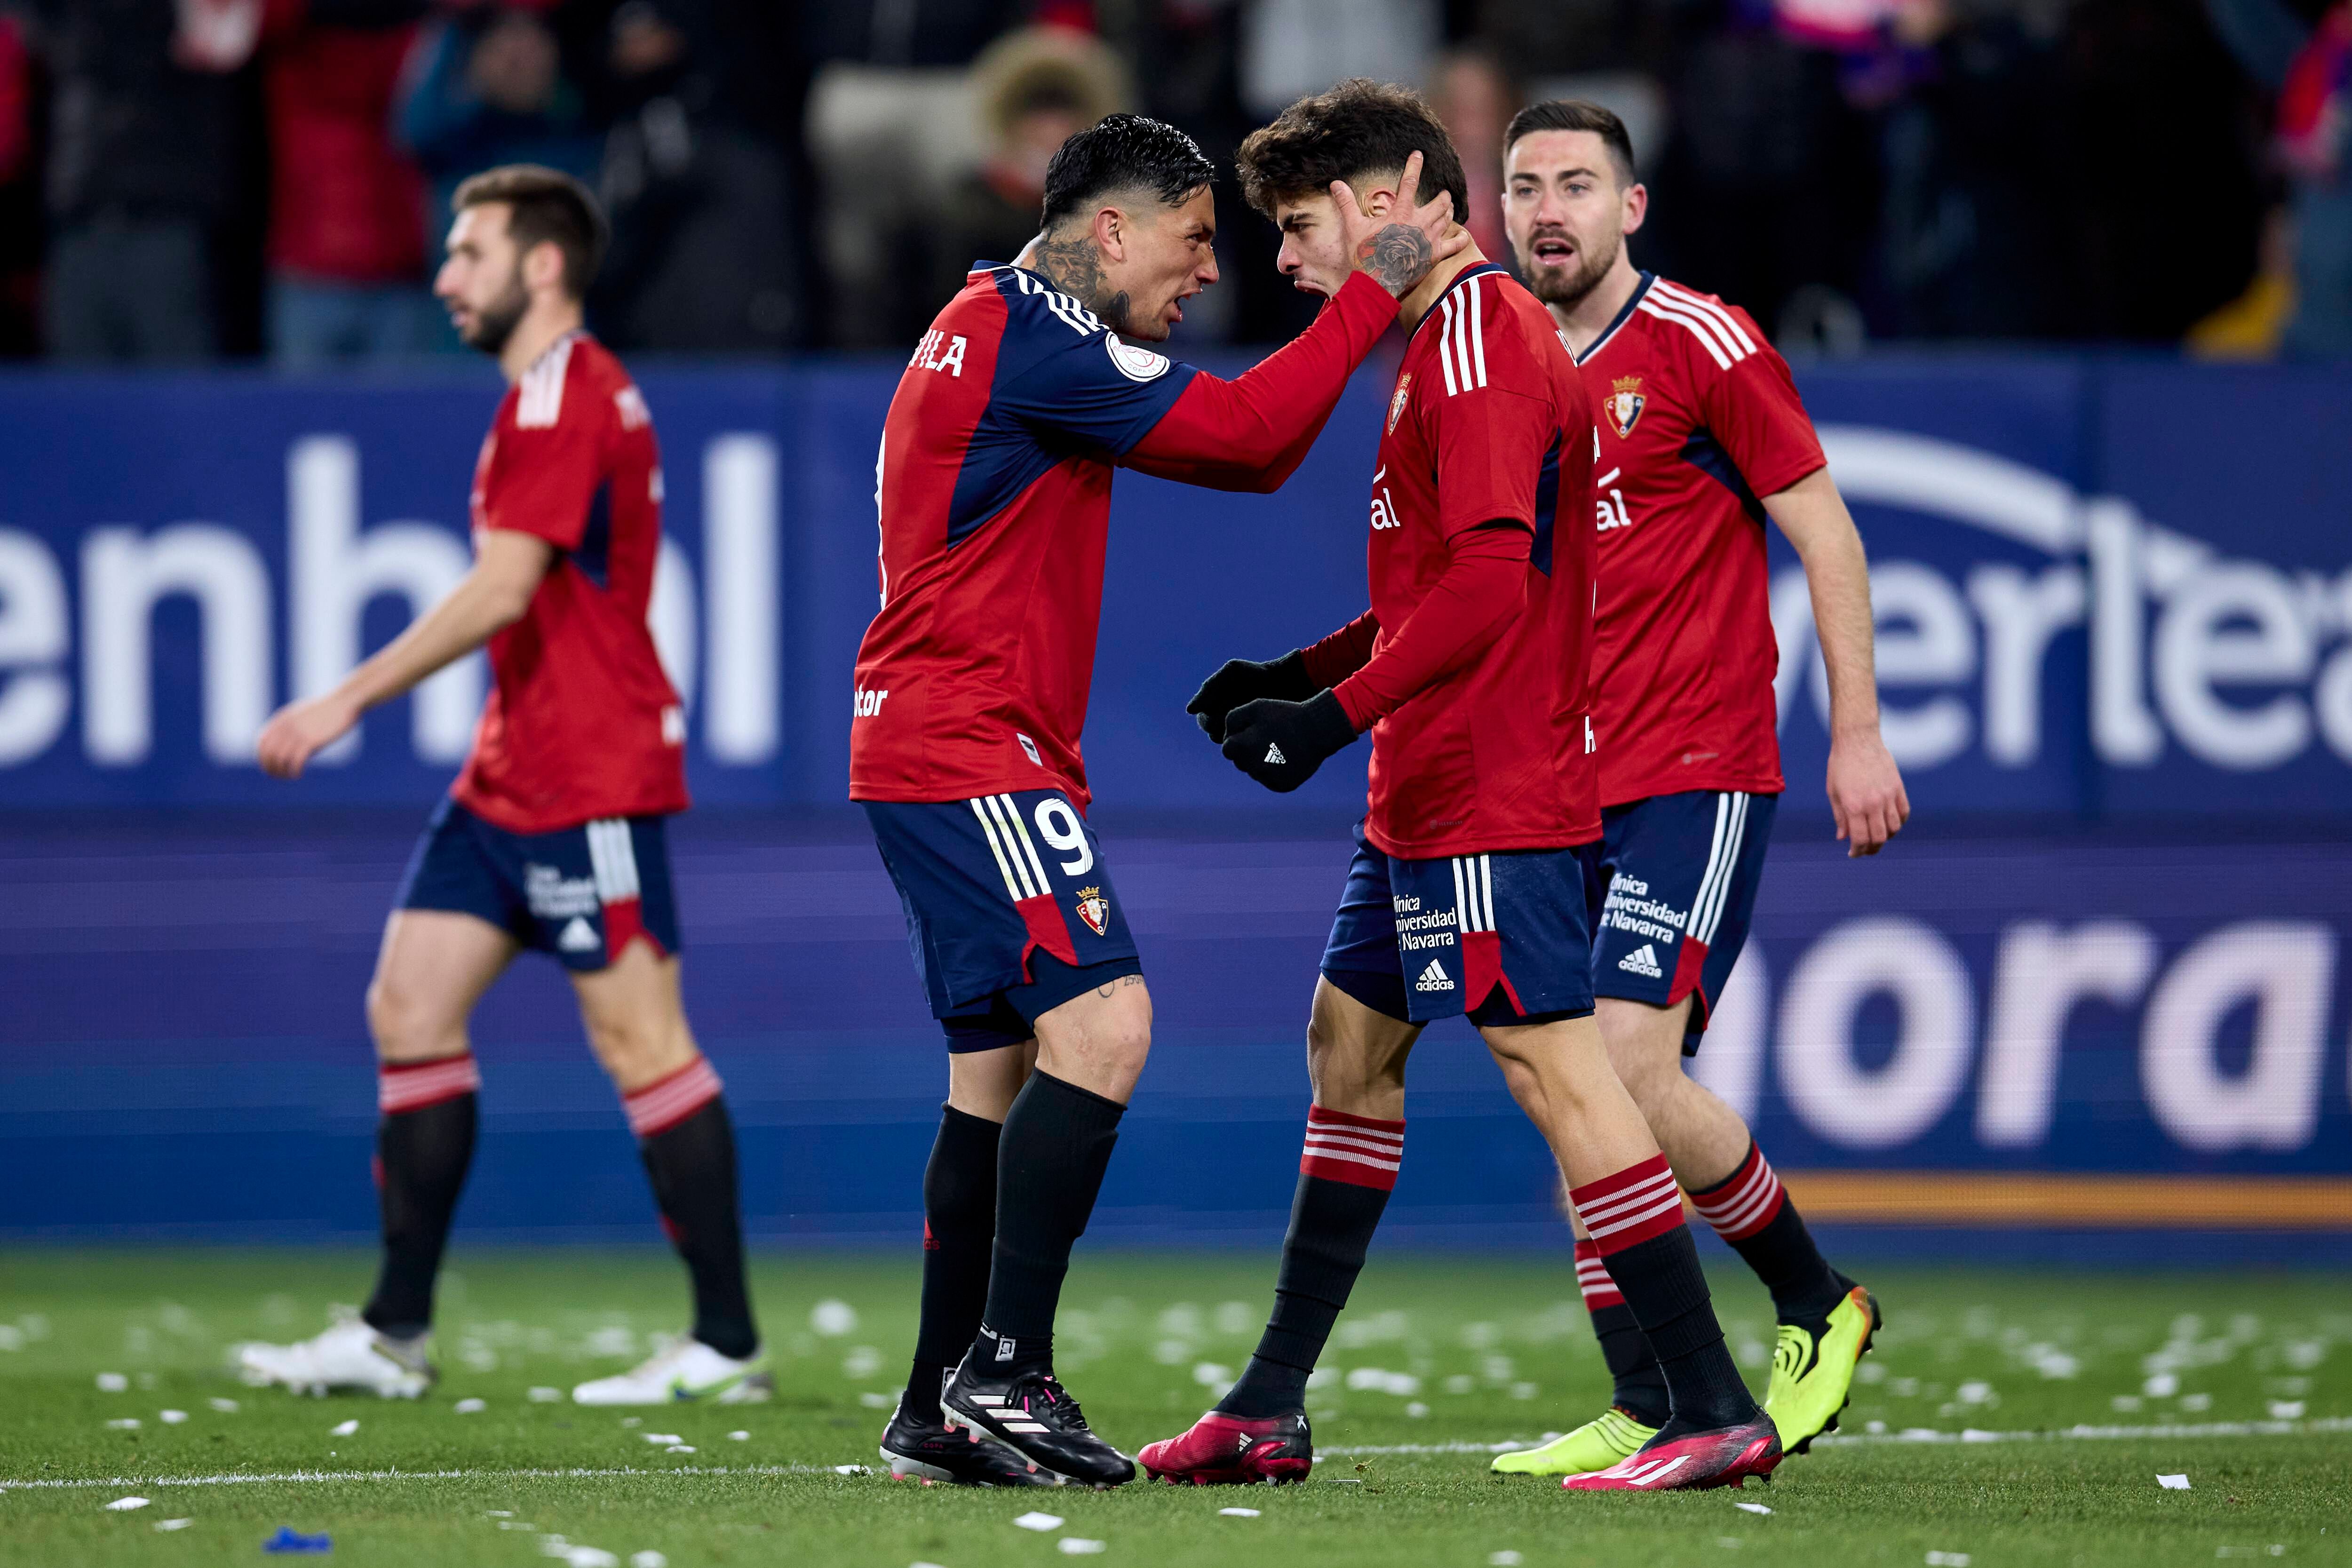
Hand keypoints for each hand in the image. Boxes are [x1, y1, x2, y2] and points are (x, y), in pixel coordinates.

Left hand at [257, 692, 360, 779]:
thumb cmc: (327, 710)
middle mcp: (286, 727)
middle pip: (268, 753)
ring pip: (280, 759)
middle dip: (270, 768)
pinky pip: (296, 761)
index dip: (262, 757)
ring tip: (289, 776)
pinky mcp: (311, 741)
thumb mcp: (303, 715)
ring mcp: (298, 733)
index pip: (262, 742)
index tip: (271, 766)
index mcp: (281, 719)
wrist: (344, 702)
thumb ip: (293, 727)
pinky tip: (298, 774)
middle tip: (278, 776)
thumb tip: (291, 742)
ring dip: (282, 772)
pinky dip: (294, 771)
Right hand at [1187, 651, 1314, 742]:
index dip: (1211, 719)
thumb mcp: (1232, 672)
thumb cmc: (1256, 674)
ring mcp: (1241, 729)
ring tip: (1252, 724)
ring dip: (1237, 736)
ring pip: (1230, 743)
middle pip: (1215, 734)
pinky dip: (1250, 741)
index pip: (1204, 721)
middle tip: (1241, 720)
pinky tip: (1260, 732)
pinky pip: (1246, 747)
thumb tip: (1189, 710)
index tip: (1226, 712)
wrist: (1283, 680)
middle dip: (1225, 729)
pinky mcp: (1255, 737)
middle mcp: (1226, 720)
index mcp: (1215, 706)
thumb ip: (1209, 687)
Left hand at [1219, 691, 1358, 792]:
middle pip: (1240, 762)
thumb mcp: (1256, 707)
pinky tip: (1286, 757)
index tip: (1252, 732)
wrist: (1318, 729)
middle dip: (1248, 751)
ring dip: (1260, 761)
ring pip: (1254, 771)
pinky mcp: (1282, 786)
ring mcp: (1269, 778)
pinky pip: (1269, 779)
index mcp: (1244, 747)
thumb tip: (1224, 737)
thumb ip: (1233, 719)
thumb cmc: (1285, 715)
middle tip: (1268, 738)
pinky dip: (1274, 770)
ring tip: (1279, 746)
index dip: (1238, 739)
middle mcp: (1254, 767)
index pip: (1227, 749)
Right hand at [1333, 149, 1466, 298]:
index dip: (1414, 166)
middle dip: (1443, 196)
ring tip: (1448, 208)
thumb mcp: (1353, 227)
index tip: (1419, 154)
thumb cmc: (1365, 255)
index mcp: (1401, 212)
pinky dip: (1461, 239)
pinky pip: (1455, 245)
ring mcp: (1430, 239)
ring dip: (1449, 211)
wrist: (1378, 282)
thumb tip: (1335, 183)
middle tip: (1443, 194)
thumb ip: (1347, 204)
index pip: (1410, 182)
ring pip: (1448, 218)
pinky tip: (1463, 236)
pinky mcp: (1435, 255)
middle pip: (1440, 201)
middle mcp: (1420, 222)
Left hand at [1827, 728, 1908, 856]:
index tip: (1853, 853)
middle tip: (1866, 850)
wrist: (1857, 740)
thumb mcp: (1833, 792)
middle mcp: (1873, 803)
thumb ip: (1840, 817)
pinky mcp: (1898, 788)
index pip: (1860, 839)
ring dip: (1886, 837)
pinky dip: (1899, 822)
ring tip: (1877, 837)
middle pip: (1879, 838)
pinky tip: (1889, 824)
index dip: (1857, 851)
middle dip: (1872, 849)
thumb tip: (1842, 838)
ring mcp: (1888, 796)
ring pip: (1894, 828)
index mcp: (1854, 806)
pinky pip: (1904, 812)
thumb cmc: (1840, 766)